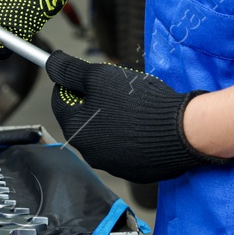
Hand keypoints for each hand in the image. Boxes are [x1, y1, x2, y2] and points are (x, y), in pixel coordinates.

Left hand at [46, 51, 223, 182]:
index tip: (86, 73)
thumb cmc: (137, 102)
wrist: (182, 131)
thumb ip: (70, 70)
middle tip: (116, 88)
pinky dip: (131, 135)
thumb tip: (51, 62)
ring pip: (105, 134)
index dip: (71, 82)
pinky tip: (146, 124)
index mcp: (76, 130)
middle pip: (83, 119)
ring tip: (135, 105)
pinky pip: (127, 149)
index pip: (60, 100)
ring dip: (113, 119)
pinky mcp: (136, 172)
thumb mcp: (99, 76)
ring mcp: (113, 165)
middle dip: (94, 101)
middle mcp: (89, 153)